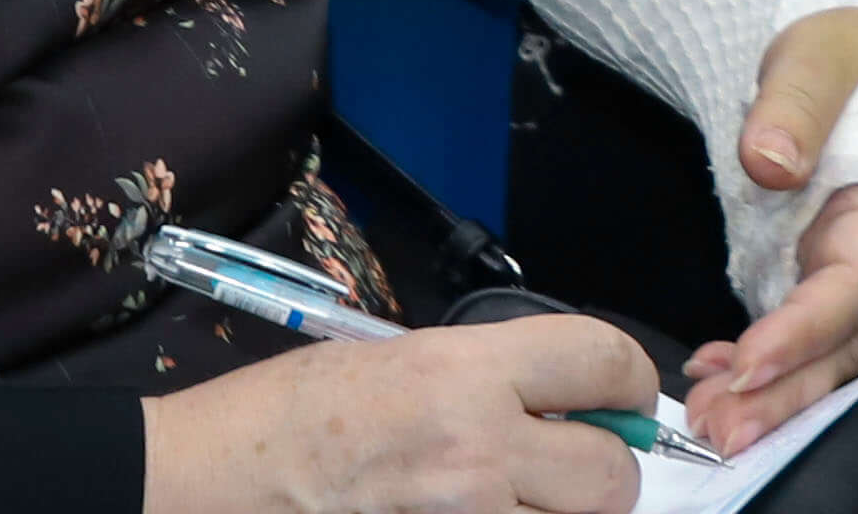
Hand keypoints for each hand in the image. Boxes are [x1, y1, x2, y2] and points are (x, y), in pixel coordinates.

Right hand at [142, 311, 657, 513]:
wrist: (226, 476)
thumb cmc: (297, 411)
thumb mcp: (401, 358)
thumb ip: (492, 377)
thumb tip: (570, 398)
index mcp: (466, 370)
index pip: (604, 362)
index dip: (631, 382)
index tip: (625, 398)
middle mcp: (477, 442)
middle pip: (613, 473)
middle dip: (605, 471)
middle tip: (574, 468)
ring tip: (515, 499)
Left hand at [690, 8, 857, 448]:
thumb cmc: (847, 45)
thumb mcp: (819, 52)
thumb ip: (797, 102)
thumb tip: (771, 162)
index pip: (855, 288)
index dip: (804, 331)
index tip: (750, 363)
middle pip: (845, 346)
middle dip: (786, 394)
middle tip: (721, 426)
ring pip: (827, 358)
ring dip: (773, 398)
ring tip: (710, 420)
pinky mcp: (827, 282)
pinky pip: (805, 342)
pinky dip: (763, 370)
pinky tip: (714, 378)